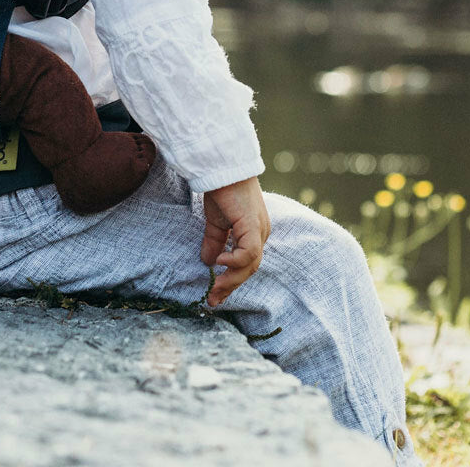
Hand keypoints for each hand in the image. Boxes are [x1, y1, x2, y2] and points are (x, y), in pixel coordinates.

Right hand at [201, 176, 270, 306]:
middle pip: (251, 269)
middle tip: (214, 300)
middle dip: (231, 286)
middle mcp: (261, 234)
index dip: (232, 280)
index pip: (247, 264)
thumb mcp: (216, 221)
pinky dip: (235, 261)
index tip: (215, 294)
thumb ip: (214, 241)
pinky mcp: (252, 226)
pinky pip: (248, 252)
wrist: (222, 168)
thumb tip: (208, 261)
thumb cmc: (221, 190)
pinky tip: (219, 262)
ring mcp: (259, 230)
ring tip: (215, 288)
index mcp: (254, 233)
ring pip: (251, 265)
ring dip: (232, 279)